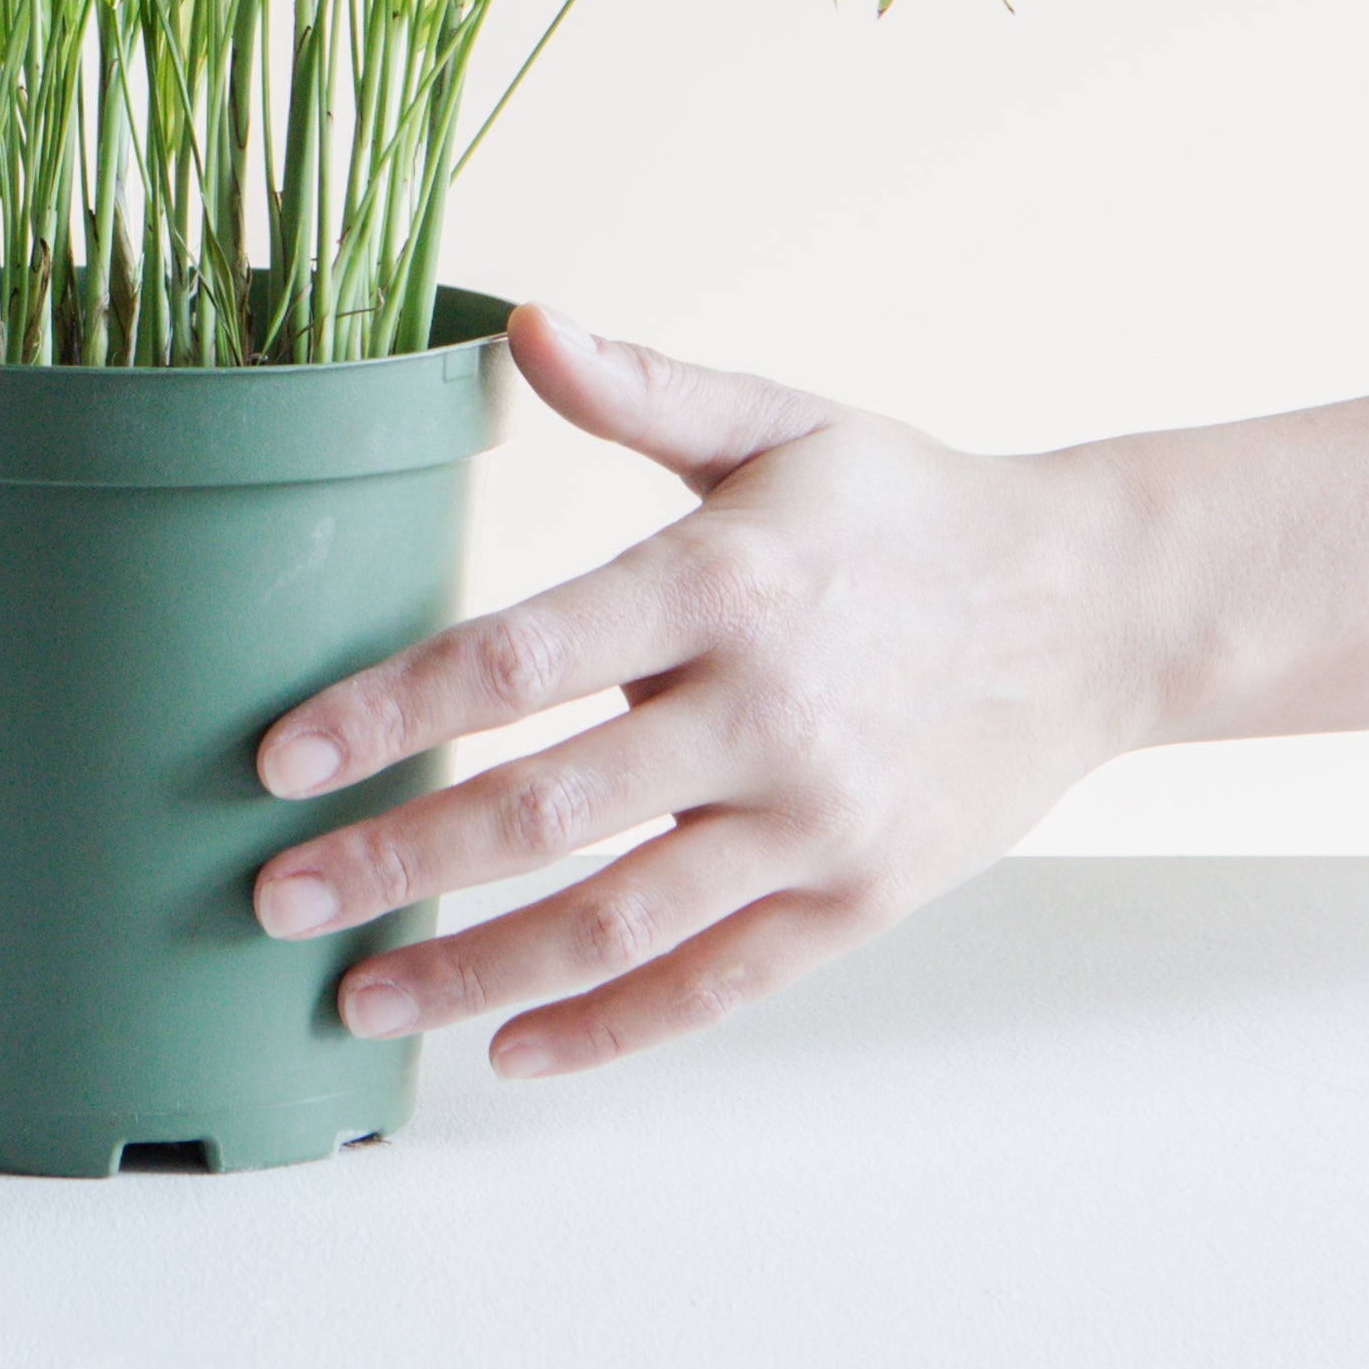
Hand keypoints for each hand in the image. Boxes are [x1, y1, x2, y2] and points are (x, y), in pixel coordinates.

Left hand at [251, 304, 1150, 1079]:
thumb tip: (524, 324)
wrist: (1094, 609)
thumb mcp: (781, 422)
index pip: (520, 658)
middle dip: (395, 862)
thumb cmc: (907, 507)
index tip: (280, 760)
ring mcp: (813, 821)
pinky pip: (713, 985)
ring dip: (472, 968)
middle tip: (274, 898)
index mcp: (724, 583)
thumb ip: (644, 390)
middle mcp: (764, 712)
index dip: (389, 713)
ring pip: (614, 921)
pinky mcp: (857, 901)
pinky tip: (509, 1045)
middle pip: (543, 810)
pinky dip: (606, 1026)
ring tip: (359, 998)